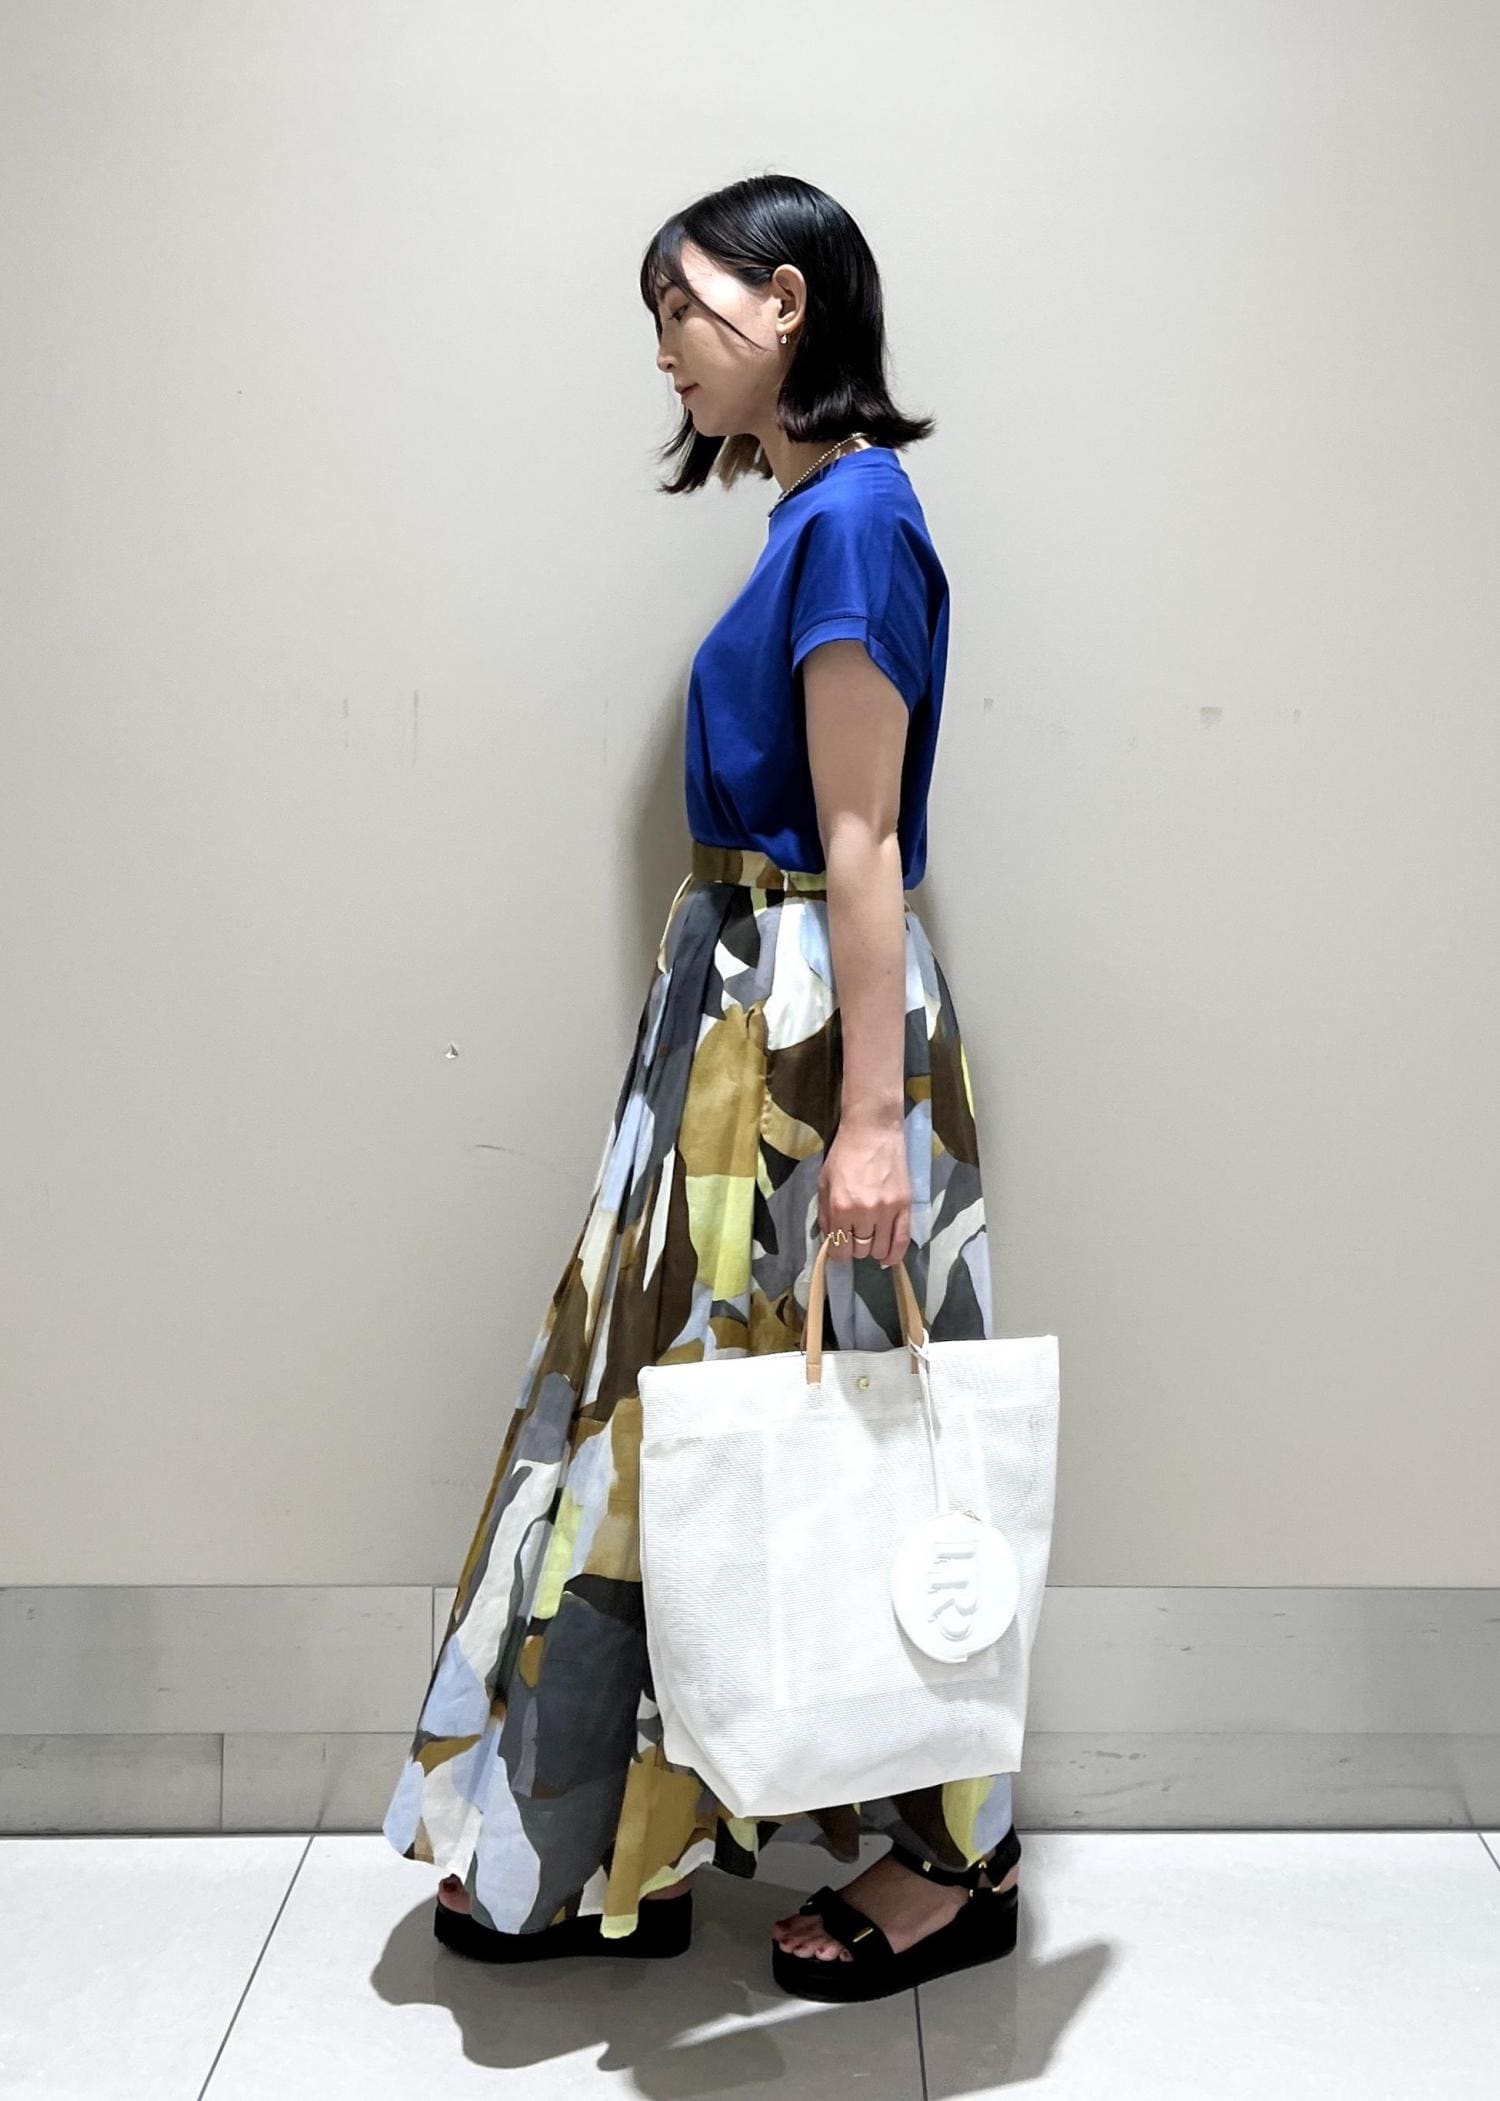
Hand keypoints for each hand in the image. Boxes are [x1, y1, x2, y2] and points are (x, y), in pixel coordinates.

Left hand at [817, 1119, 910, 1267]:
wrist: (873, 1131)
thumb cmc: (844, 1155)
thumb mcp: (824, 1183)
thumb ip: (825, 1215)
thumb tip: (830, 1241)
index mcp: (840, 1207)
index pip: (840, 1249)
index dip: (838, 1253)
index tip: (840, 1248)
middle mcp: (864, 1213)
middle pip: (860, 1251)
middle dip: (855, 1248)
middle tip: (855, 1235)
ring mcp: (887, 1210)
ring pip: (880, 1249)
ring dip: (873, 1250)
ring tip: (871, 1239)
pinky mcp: (904, 1206)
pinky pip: (902, 1241)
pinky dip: (894, 1255)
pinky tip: (887, 1259)